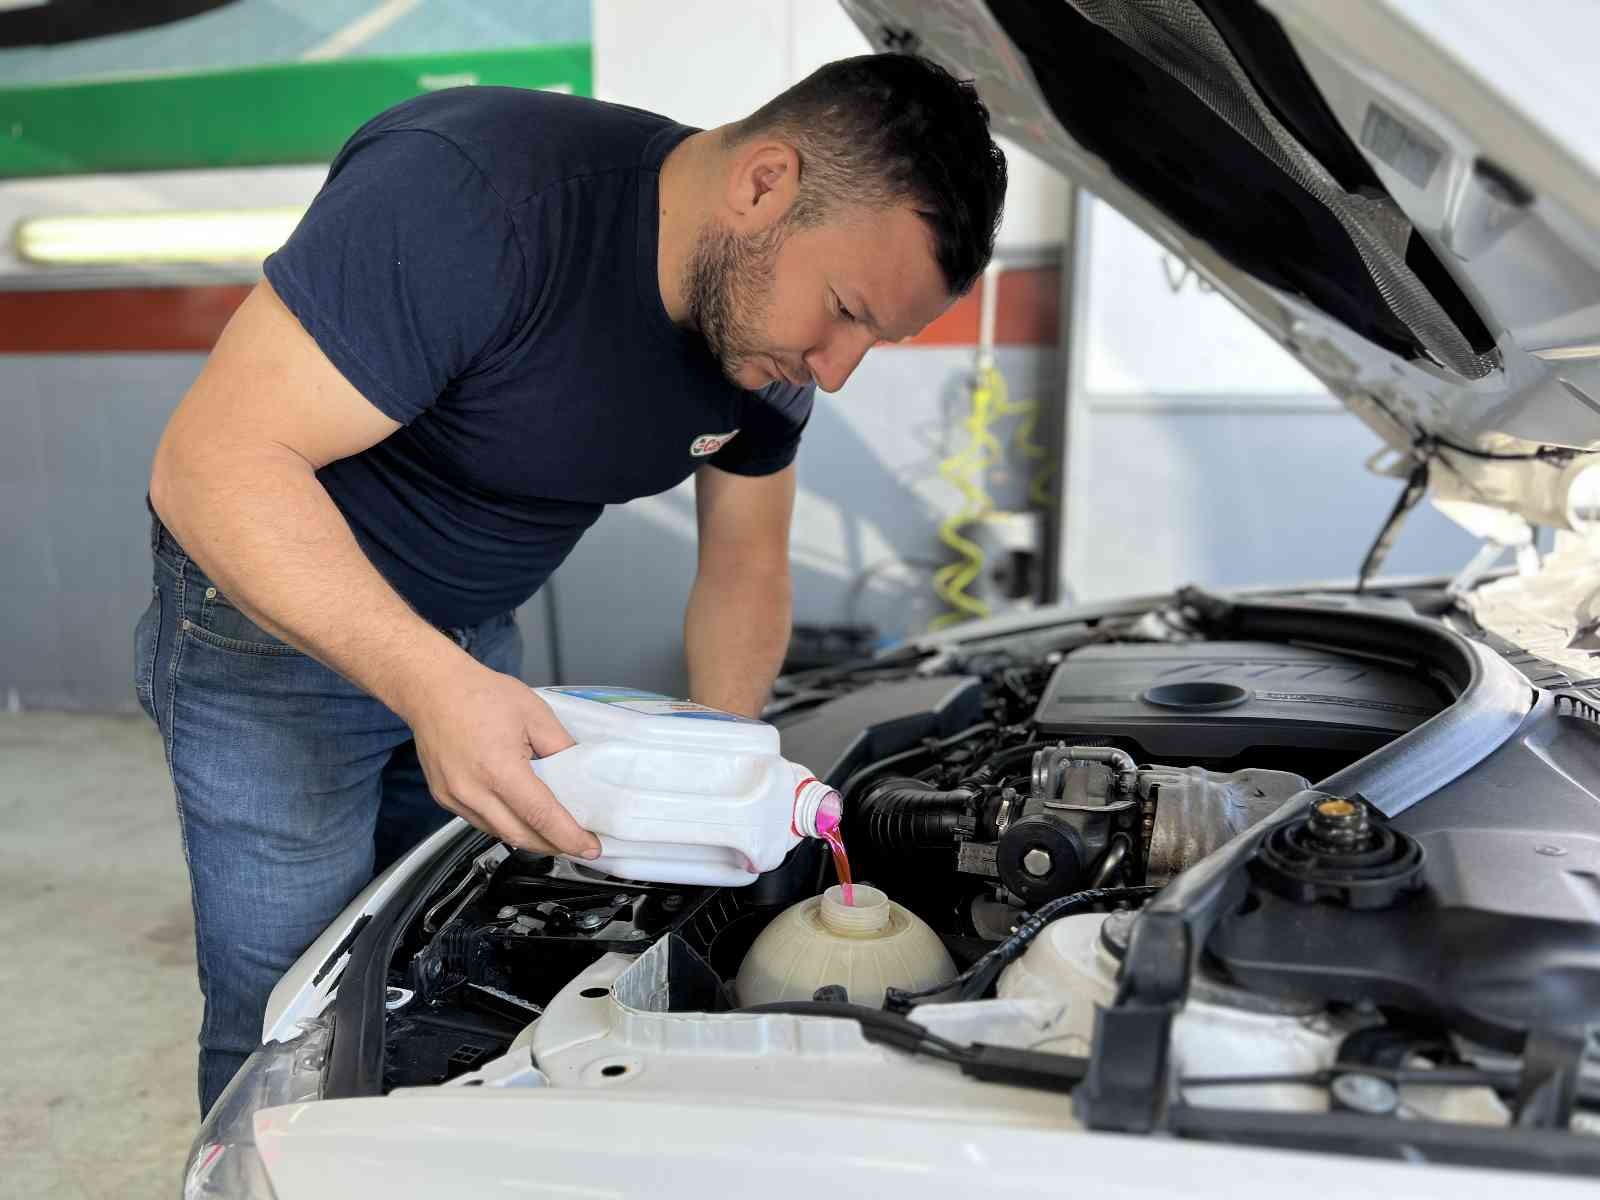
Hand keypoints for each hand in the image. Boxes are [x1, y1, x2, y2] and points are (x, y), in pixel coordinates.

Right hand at [402, 660, 599, 857]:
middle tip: (578, 843)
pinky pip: (481, 823)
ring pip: (499, 834)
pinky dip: (506, 826)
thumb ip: (561, 747)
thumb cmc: (480, 694)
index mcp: (498, 768)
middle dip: (553, 845)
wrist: (432, 688)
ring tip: (554, 833)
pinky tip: (522, 818)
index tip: (590, 847)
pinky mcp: (445, 798)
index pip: (540, 816)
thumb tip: (581, 773)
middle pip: (520, 836)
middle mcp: (471, 790)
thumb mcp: (535, 714)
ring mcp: (454, 797)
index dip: (568, 836)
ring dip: (530, 838)